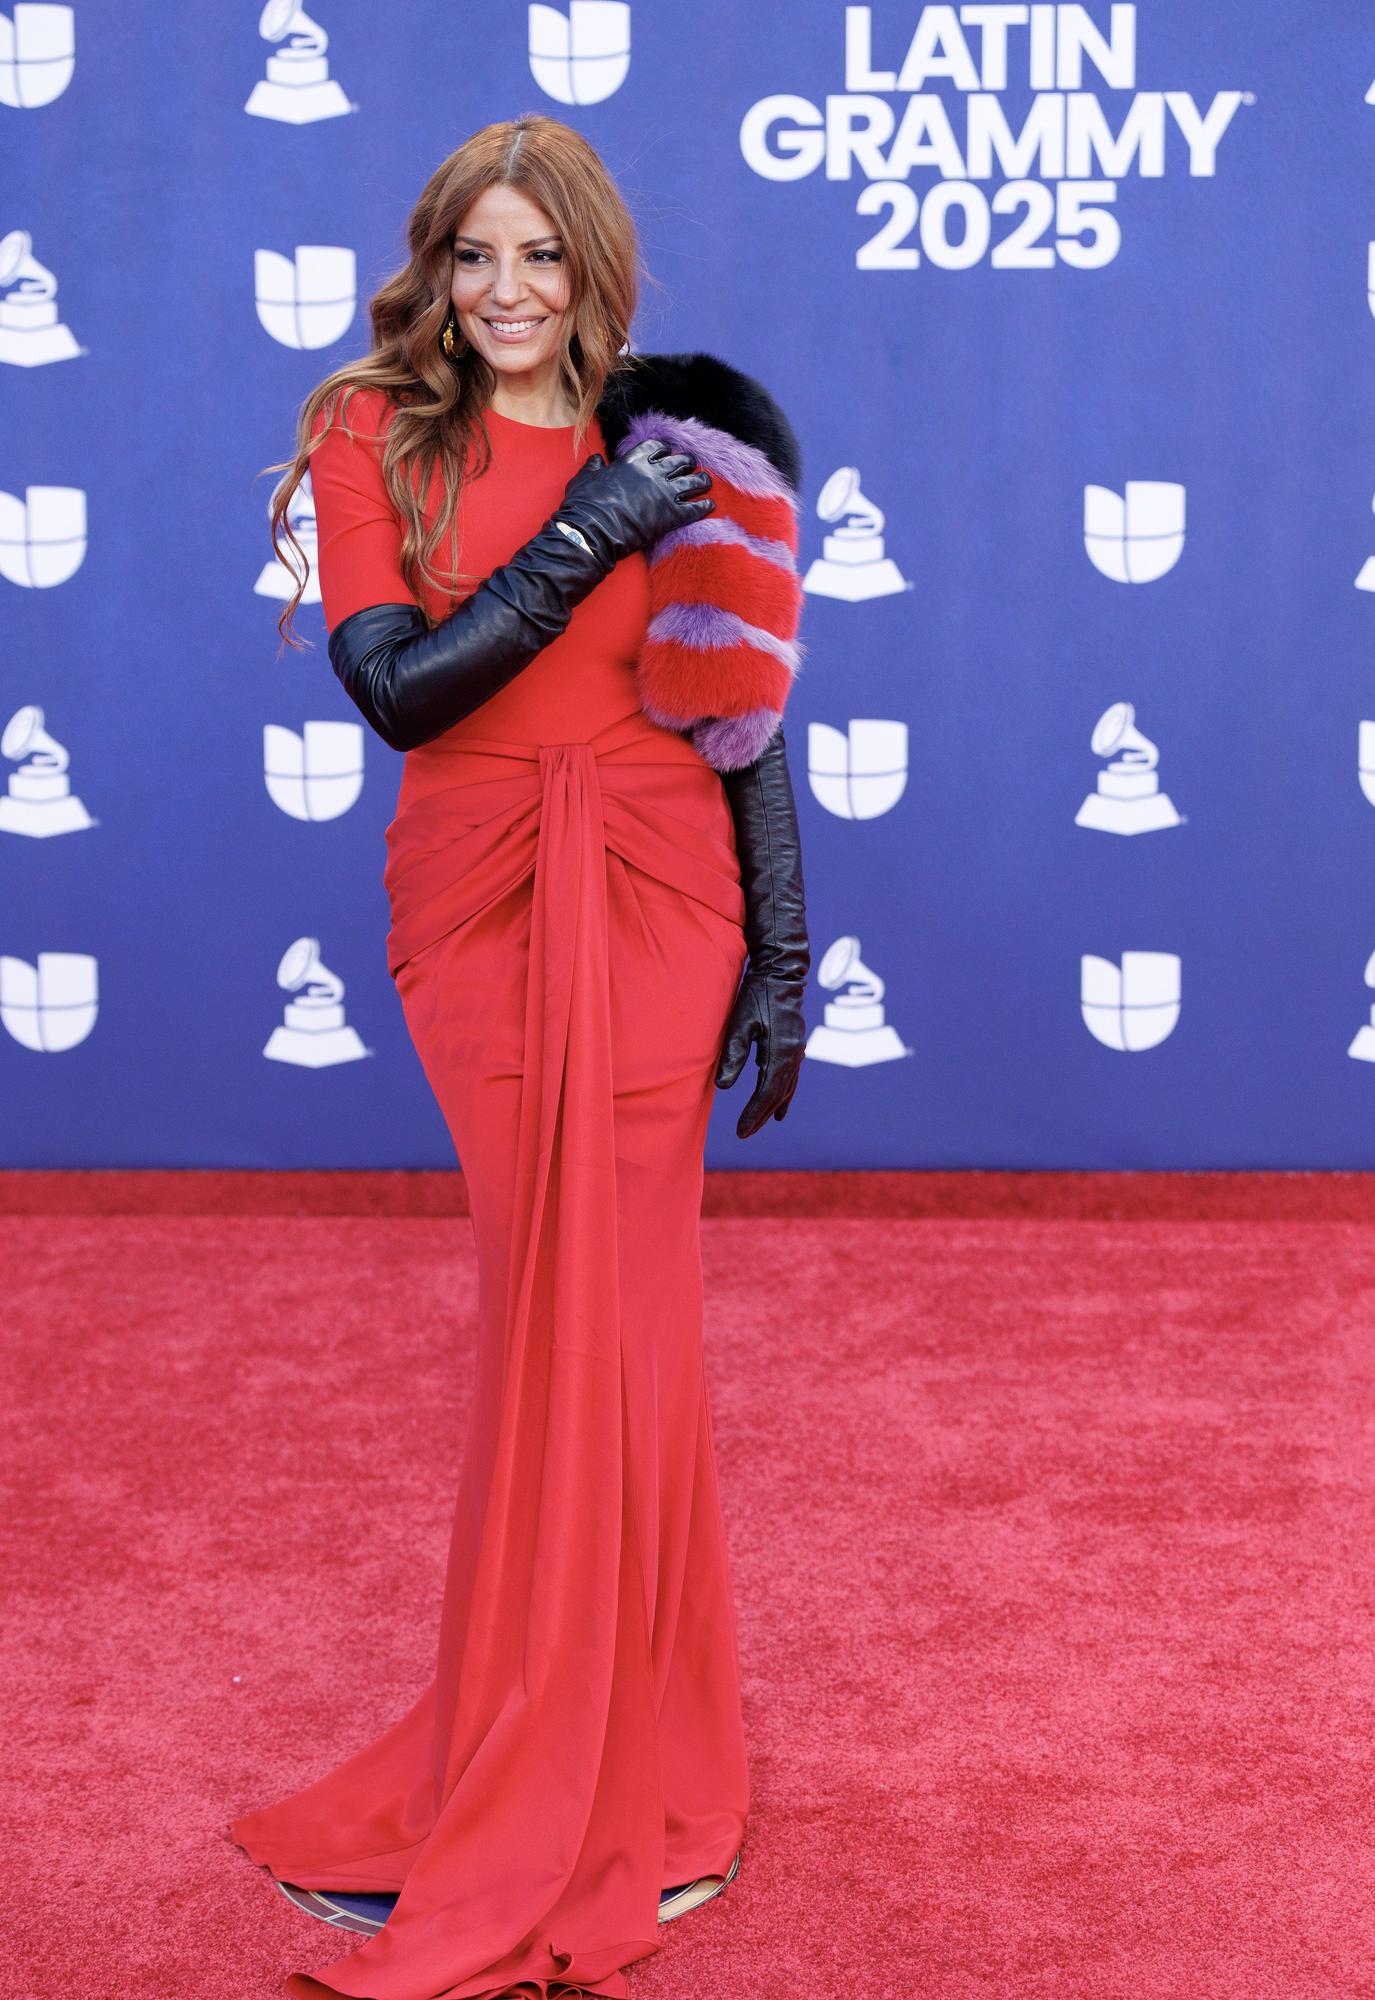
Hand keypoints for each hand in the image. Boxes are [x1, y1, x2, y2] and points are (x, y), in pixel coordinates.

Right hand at [555, 439, 713, 565]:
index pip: (656, 448)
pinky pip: (695, 508)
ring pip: (692, 482)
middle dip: (688, 462)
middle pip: (680, 462)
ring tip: (706, 482)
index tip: (667, 453)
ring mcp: (665, 493)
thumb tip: (596, 459)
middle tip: (692, 465)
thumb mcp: (584, 479)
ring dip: (701, 481)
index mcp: (633, 461)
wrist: (593, 531)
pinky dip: (704, 507)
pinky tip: (710, 506)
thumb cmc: (585, 505)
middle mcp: (653, 473)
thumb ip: (593, 467)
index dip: (664, 450)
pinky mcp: (671, 515)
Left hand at [715, 969, 805, 1138]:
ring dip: (773, 1106)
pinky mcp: (795, 1044)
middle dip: (762, 1115)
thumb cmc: (757, 994)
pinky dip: (784, 1093)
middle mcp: (794, 1055)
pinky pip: (791, 1077)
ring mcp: (797, 1050)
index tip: (741, 1131)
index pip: (767, 1093)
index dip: (754, 1114)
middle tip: (745, 1133)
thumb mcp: (740, 1023)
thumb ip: (733, 1054)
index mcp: (781, 1052)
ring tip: (764, 1123)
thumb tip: (723, 1086)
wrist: (782, 971)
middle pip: (778, 1094)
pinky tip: (780, 1103)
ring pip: (787, 1087)